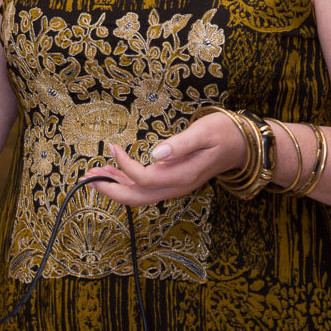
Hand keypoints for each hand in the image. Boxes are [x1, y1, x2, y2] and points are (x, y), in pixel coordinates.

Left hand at [84, 112, 247, 206]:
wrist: (242, 145)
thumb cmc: (223, 133)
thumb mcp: (204, 132)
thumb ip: (180, 144)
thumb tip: (156, 153)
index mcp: (183, 176)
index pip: (146, 179)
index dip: (126, 166)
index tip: (113, 146)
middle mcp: (177, 186)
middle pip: (138, 198)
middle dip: (111, 190)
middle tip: (88, 177)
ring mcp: (175, 186)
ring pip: (140, 195)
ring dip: (115, 187)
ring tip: (93, 175)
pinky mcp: (173, 181)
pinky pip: (146, 188)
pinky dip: (126, 182)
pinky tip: (112, 173)